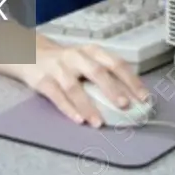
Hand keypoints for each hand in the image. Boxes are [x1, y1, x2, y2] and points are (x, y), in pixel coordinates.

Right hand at [7, 35, 150, 126]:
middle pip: (96, 71)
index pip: (115, 63)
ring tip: (99, 122)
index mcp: (92, 51)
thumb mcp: (86, 61)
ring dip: (88, 105)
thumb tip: (131, 99)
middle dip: (112, 89)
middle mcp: (76, 56)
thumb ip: (104, 76)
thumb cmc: (66, 62)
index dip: (131, 80)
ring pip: (74, 86)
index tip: (143, 97)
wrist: (30, 53)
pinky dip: (68, 108)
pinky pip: (56, 95)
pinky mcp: (43, 79)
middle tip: (125, 106)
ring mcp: (58, 67)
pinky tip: (78, 119)